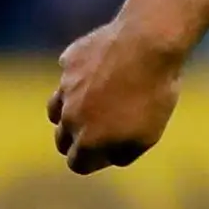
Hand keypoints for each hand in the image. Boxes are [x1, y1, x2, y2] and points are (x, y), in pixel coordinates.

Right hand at [48, 10, 190, 173]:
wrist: (146, 45)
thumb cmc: (152, 94)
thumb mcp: (148, 135)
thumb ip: (123, 153)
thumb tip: (108, 157)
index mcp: (88, 139)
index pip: (77, 163)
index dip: (91, 162)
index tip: (106, 153)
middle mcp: (69, 116)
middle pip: (62, 139)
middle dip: (76, 141)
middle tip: (99, 132)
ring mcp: (65, 87)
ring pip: (55, 109)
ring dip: (69, 113)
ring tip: (91, 106)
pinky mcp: (68, 62)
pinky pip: (68, 77)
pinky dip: (78, 80)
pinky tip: (100, 73)